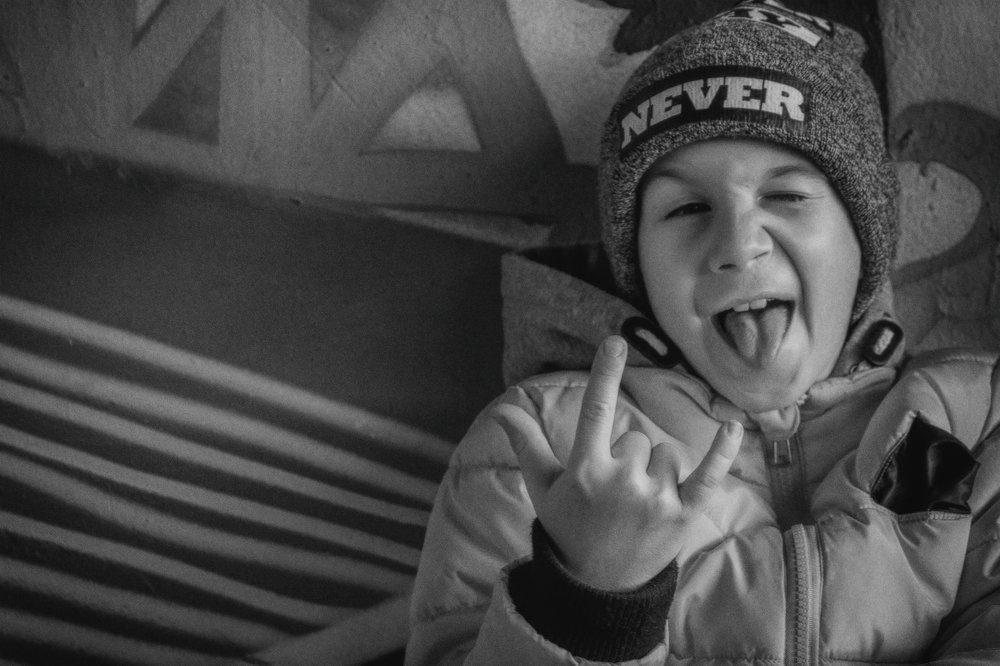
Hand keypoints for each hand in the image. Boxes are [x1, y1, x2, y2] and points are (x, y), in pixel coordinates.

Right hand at [492, 335, 743, 590]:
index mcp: (585, 470)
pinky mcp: (684, 515)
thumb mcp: (544, 488)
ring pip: (667, 454)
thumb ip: (527, 443)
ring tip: (638, 507)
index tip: (614, 342)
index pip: (596, 410)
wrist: (597, 590)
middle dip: (627, 458)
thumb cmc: (567, 530)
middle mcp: (621, 481)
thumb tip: (504, 407)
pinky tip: (734, 426)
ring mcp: (655, 499)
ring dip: (656, 471)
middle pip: (636, 437)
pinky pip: (709, 475)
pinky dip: (723, 451)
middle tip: (613, 496)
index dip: (605, 373)